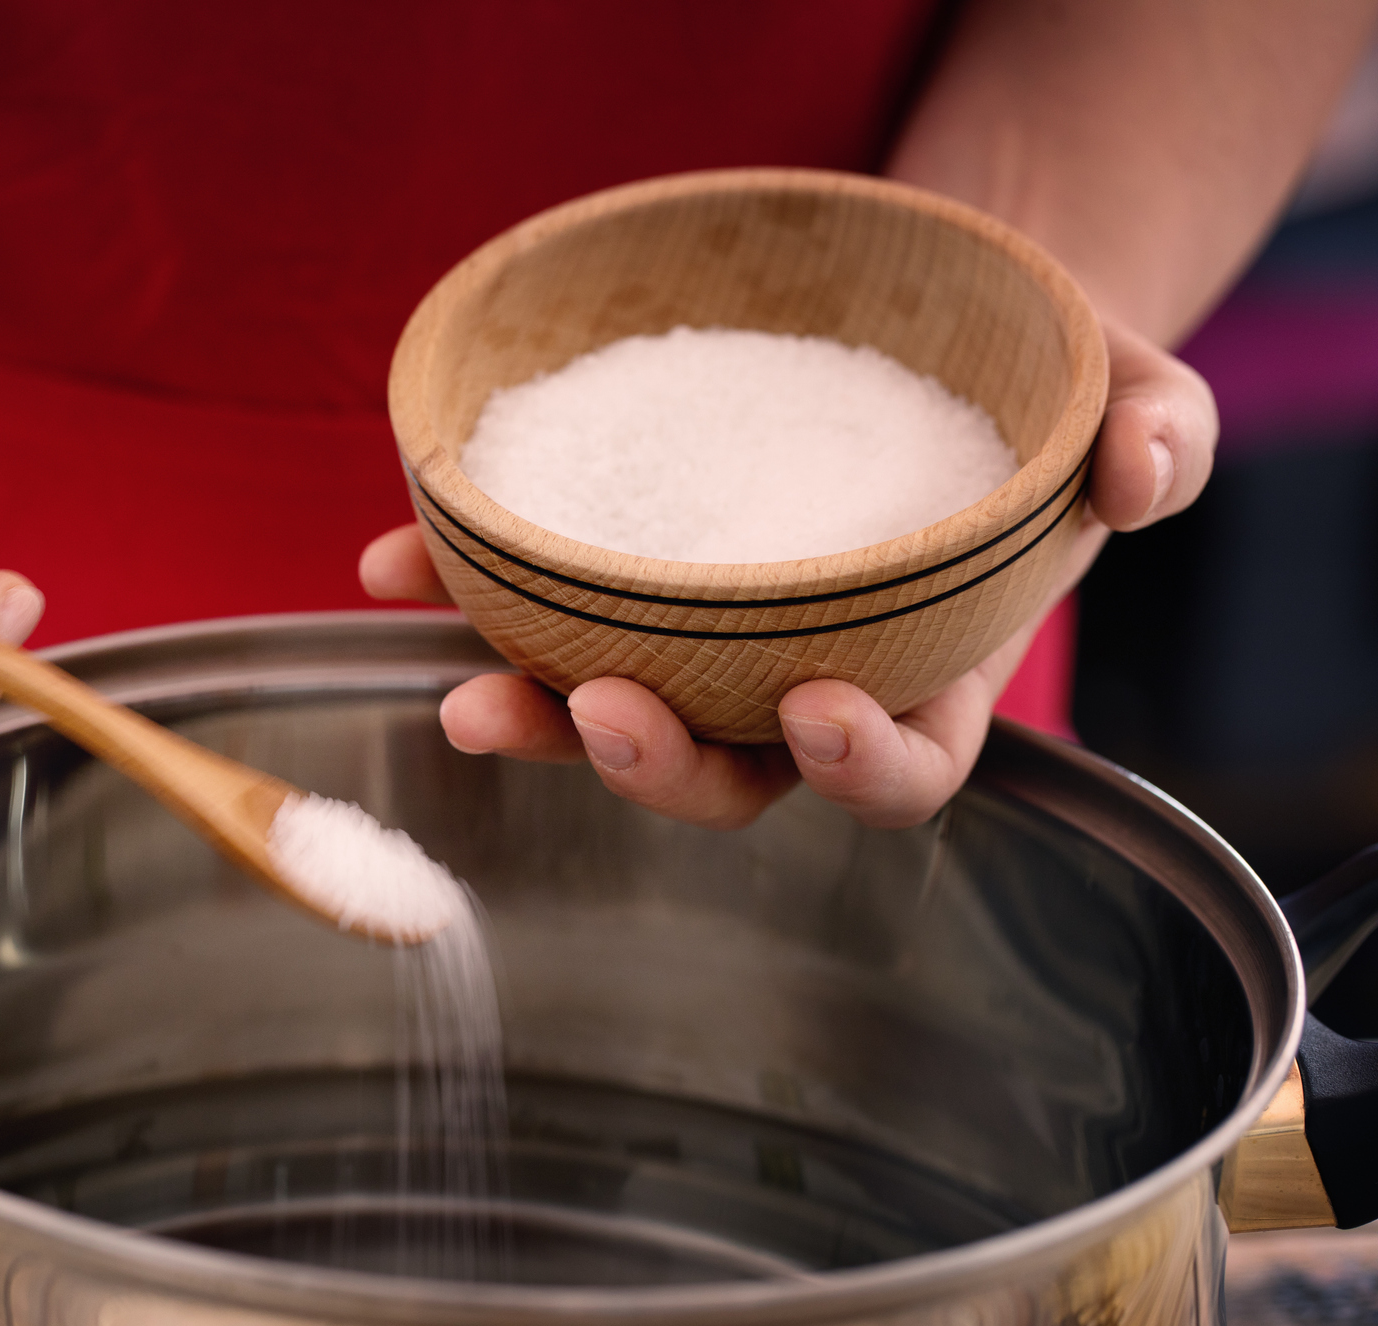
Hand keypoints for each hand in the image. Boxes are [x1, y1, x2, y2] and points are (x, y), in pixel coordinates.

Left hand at [360, 314, 1216, 828]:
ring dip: (532, 714)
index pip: (898, 771)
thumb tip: (1140, 469)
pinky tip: (392, 563)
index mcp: (927, 671)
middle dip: (657, 765)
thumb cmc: (1040, 384)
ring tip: (462, 682)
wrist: (933, 324)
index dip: (856, 768)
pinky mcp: (625, 579)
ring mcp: (703, 640)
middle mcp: (801, 682)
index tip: (812, 713)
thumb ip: (1157, 434)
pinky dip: (463, 591)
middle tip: (597, 709)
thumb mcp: (1130, 389)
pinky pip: (540, 607)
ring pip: (612, 716)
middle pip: (725, 777)